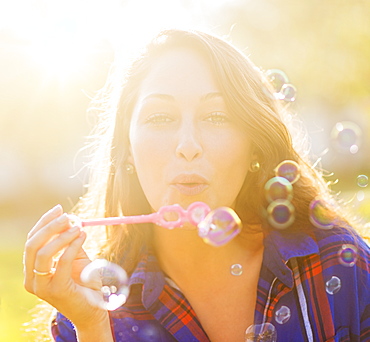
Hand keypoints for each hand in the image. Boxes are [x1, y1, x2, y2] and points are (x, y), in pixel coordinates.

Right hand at [23, 205, 110, 332]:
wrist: (93, 308)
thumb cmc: (83, 281)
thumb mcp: (74, 257)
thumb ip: (69, 241)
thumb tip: (69, 219)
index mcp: (32, 270)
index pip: (31, 241)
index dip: (44, 222)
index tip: (59, 209)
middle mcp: (32, 279)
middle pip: (32, 245)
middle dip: (49, 226)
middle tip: (67, 216)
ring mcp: (42, 286)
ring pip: (42, 253)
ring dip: (61, 235)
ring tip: (78, 226)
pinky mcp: (56, 290)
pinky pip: (62, 262)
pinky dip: (72, 245)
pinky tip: (82, 236)